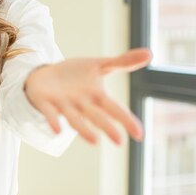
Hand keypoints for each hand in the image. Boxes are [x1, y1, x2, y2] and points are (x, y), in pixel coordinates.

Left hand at [24, 48, 151, 144]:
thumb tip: (151, 53)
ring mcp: (63, 105)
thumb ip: (123, 62)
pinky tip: (57, 130)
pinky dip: (54, 121)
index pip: (114, 109)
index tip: (139, 135)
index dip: (126, 120)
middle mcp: (81, 104)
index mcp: (96, 97)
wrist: (44, 76)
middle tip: (119, 142)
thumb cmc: (74, 75)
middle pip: (96, 116)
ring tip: (94, 141)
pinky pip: (50, 113)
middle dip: (107, 127)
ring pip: (74, 118)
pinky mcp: (45, 102)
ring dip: (83, 129)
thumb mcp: (99, 65)